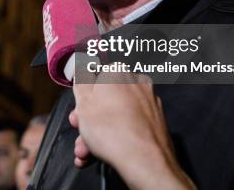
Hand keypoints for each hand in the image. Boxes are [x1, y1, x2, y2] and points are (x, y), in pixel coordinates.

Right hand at [70, 73, 194, 189]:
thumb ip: (81, 82)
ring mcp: (149, 103)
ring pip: (116, 116)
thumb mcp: (83, 104)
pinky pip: (129, 126)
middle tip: (81, 136)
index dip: (82, 100)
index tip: (77, 115)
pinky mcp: (156, 122)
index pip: (94, 79)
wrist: (144, 162)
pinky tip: (101, 155)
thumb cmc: (111, 131)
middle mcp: (136, 83)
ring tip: (86, 153)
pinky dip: (116, 138)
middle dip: (89, 122)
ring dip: (98, 135)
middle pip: (105, 101)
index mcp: (117, 72)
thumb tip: (83, 70)